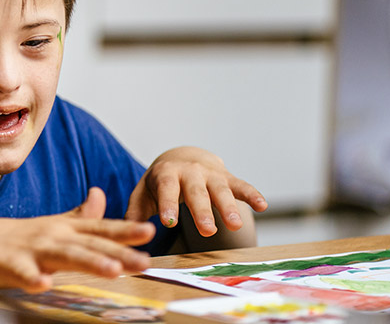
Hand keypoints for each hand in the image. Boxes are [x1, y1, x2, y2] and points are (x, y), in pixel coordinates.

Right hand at [0, 187, 153, 291]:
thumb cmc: (10, 236)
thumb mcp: (49, 223)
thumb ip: (78, 215)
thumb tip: (100, 195)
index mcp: (62, 228)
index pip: (98, 229)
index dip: (124, 230)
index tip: (150, 232)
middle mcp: (51, 236)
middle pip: (90, 245)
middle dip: (119, 252)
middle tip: (145, 260)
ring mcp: (30, 250)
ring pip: (64, 256)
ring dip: (89, 263)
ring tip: (112, 272)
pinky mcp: (8, 265)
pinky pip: (22, 273)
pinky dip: (32, 277)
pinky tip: (44, 284)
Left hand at [125, 146, 267, 236]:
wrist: (182, 158)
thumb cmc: (160, 183)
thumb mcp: (144, 193)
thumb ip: (135, 211)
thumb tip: (126, 231)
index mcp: (166, 175)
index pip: (166, 189)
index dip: (167, 205)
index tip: (168, 222)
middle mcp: (190, 173)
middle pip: (196, 192)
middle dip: (202, 211)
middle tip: (206, 230)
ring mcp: (211, 175)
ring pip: (220, 190)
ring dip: (229, 207)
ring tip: (235, 225)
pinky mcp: (228, 178)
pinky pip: (242, 185)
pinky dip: (252, 194)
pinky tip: (262, 206)